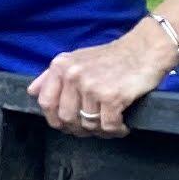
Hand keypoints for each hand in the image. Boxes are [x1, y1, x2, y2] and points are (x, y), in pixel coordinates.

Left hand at [33, 22, 177, 138]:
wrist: (146, 49)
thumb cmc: (113, 57)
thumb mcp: (77, 59)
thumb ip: (52, 76)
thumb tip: (32, 92)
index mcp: (61, 66)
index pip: (45, 102)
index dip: (55, 118)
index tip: (67, 123)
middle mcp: (72, 75)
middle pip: (65, 118)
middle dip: (79, 128)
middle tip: (93, 127)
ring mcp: (91, 86)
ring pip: (87, 124)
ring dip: (100, 130)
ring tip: (110, 124)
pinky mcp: (111, 97)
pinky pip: (108, 126)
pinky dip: (116, 130)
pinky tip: (122, 126)